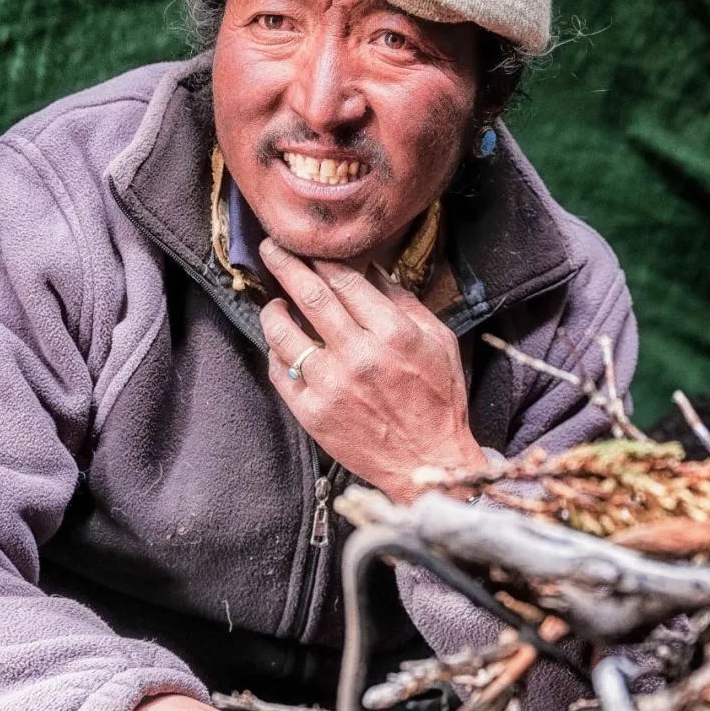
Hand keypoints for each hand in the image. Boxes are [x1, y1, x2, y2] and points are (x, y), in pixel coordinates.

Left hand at [258, 236, 485, 501]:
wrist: (426, 462)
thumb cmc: (438, 399)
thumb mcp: (437, 340)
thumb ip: (403, 301)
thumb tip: (369, 267)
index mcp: (393, 334)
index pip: (345, 281)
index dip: (322, 259)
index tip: (308, 248)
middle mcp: (358, 357)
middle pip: (310, 297)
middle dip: (286, 265)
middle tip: (271, 248)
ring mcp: (331, 387)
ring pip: (284, 334)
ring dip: (273, 310)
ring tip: (274, 303)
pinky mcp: (312, 414)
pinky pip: (279, 372)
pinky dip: (275, 352)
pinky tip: (282, 344)